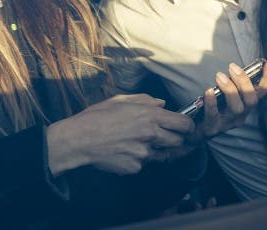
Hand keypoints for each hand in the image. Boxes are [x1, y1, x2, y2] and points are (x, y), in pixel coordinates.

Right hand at [45, 93, 194, 174]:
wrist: (80, 139)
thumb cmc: (98, 116)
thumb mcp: (122, 100)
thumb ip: (146, 100)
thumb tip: (161, 104)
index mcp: (150, 116)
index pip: (184, 124)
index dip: (187, 126)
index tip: (184, 126)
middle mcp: (151, 135)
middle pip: (178, 142)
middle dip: (175, 139)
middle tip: (164, 136)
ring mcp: (143, 154)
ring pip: (162, 155)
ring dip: (157, 150)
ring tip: (139, 142)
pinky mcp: (135, 167)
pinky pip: (144, 163)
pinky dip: (139, 159)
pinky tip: (125, 151)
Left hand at [190, 58, 266, 141]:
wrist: (195, 131)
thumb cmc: (214, 107)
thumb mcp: (227, 94)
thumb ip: (235, 83)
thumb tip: (238, 66)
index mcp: (246, 105)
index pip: (263, 91)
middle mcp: (241, 115)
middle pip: (251, 100)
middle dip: (244, 82)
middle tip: (232, 67)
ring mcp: (227, 123)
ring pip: (236, 108)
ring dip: (229, 90)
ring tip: (219, 76)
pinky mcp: (212, 127)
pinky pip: (214, 115)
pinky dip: (211, 103)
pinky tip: (208, 91)